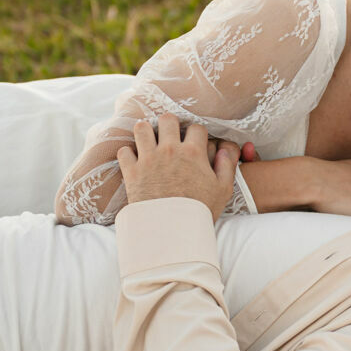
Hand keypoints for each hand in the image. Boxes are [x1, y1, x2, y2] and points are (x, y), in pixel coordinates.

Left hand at [117, 115, 239, 220]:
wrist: (172, 231)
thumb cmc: (199, 211)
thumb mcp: (223, 190)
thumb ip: (227, 166)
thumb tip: (223, 149)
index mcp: (193, 153)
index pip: (196, 127)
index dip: (197, 133)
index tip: (194, 142)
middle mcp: (170, 150)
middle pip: (167, 119)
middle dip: (169, 125)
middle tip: (170, 135)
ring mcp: (148, 159)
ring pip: (142, 128)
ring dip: (146, 132)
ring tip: (149, 141)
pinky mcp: (132, 171)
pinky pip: (124, 151)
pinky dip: (128, 154)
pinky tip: (135, 159)